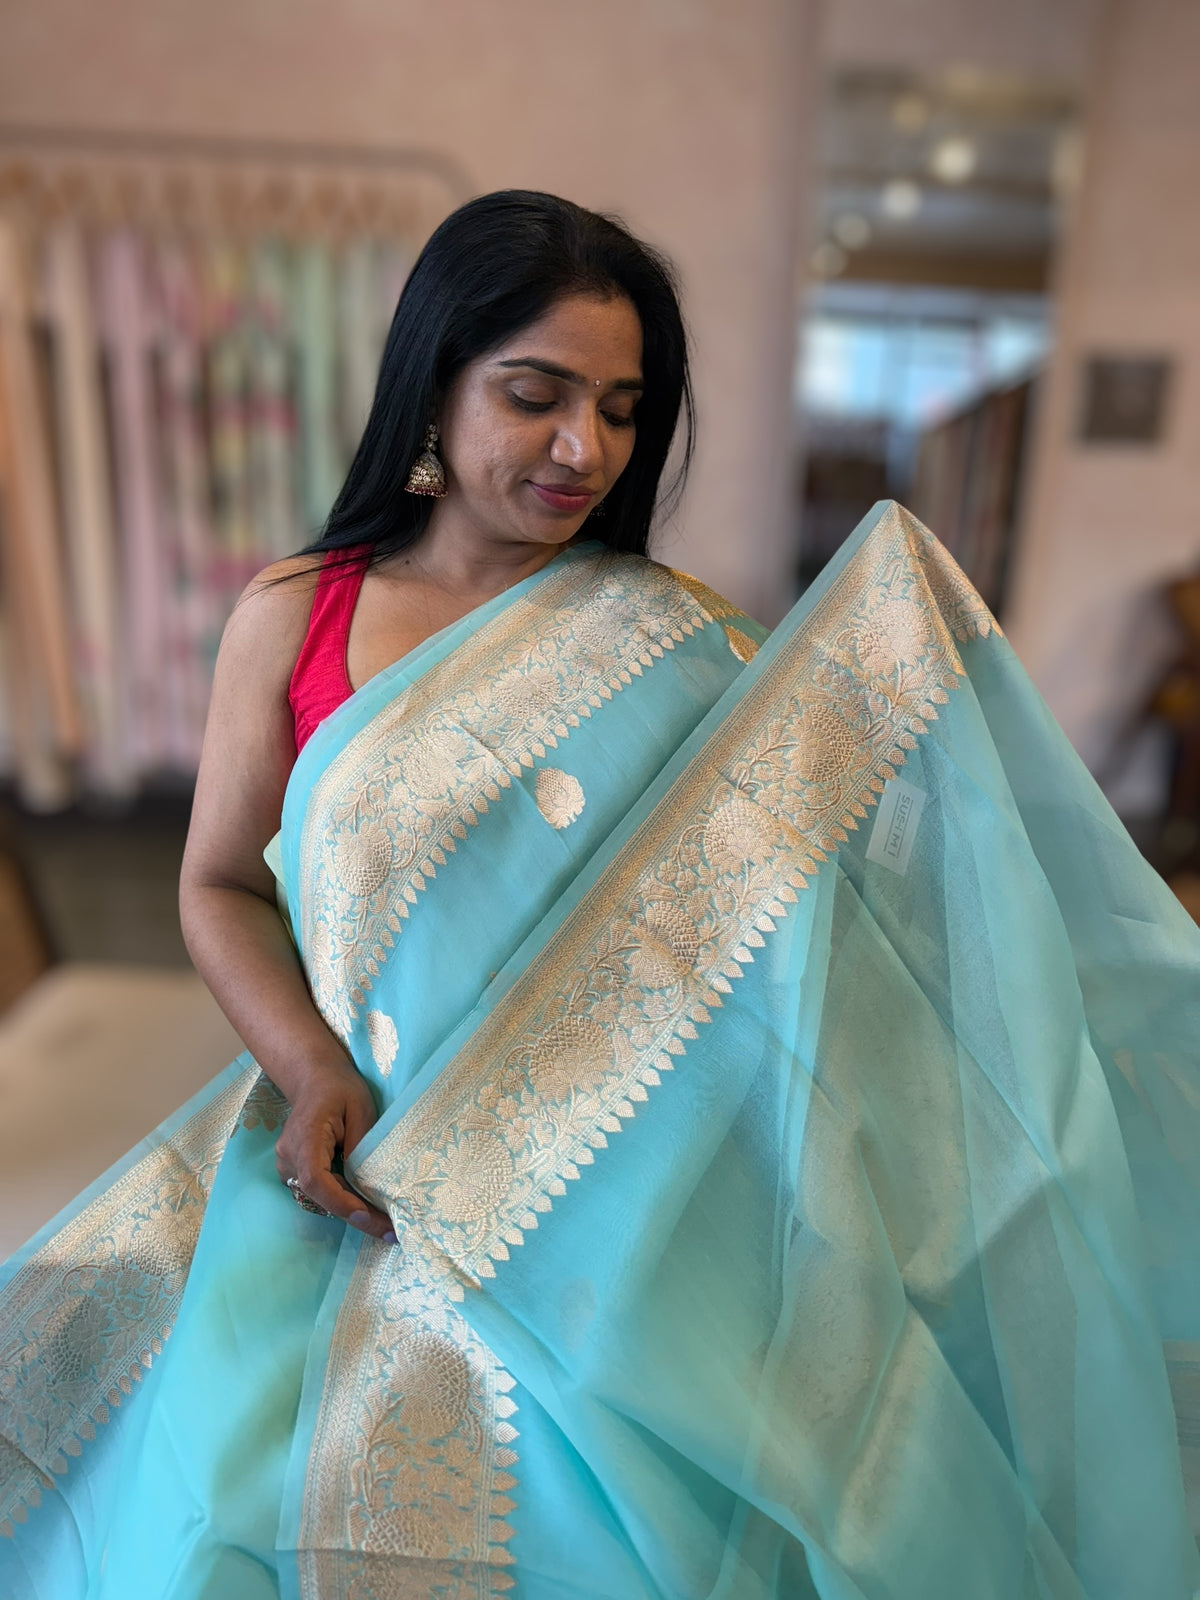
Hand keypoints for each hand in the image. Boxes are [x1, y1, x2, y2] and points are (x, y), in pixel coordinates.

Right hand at [274, 1062, 393, 1239]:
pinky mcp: (294, 1170)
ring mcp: (287, 1165)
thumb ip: (362, 1145)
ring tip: (384, 1224)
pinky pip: (318, 1192)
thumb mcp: (361, 1109)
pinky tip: (368, 1207)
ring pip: (318, 1198)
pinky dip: (341, 1200)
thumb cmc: (340, 1089)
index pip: (315, 1179)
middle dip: (355, 1215)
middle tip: (390, 1231)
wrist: (314, 1078)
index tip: (367, 1216)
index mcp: (305, 1137)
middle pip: (318, 1196)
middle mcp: (289, 1156)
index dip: (339, 1202)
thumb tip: (368, 1183)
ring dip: (350, 1211)